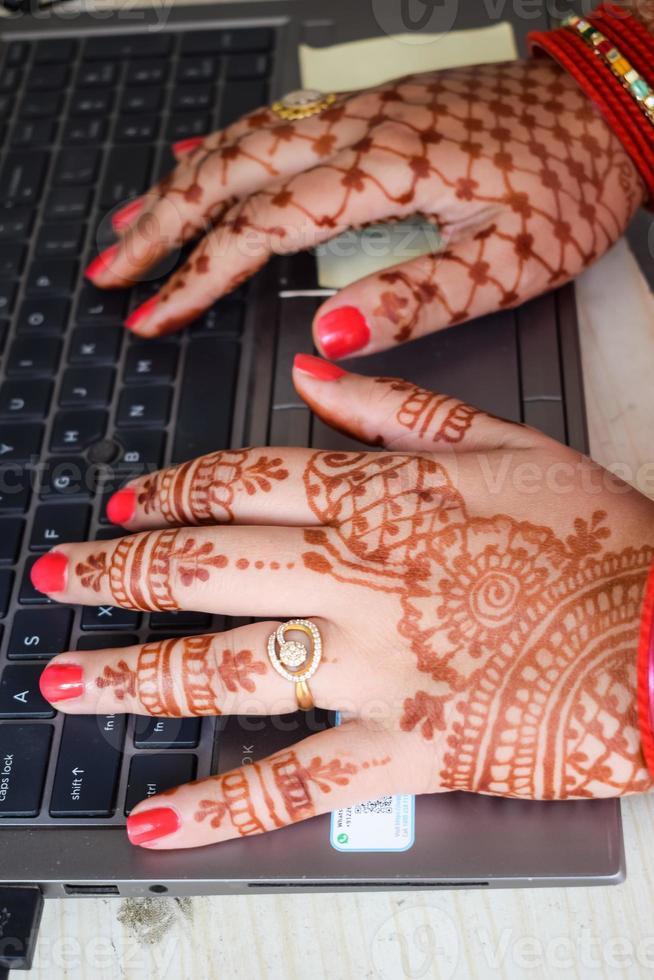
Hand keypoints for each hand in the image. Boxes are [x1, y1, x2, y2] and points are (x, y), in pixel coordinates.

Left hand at [33, 355, 652, 848]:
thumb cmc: (594, 536)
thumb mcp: (505, 440)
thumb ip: (400, 404)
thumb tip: (316, 372)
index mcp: (377, 500)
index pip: (240, 483)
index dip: (170, 490)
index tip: (125, 503)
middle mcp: (354, 579)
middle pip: (205, 568)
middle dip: (117, 573)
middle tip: (56, 579)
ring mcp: (371, 666)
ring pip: (224, 669)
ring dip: (134, 675)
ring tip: (64, 681)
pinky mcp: (402, 746)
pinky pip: (295, 783)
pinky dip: (221, 807)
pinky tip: (156, 818)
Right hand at [88, 59, 644, 355]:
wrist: (611, 108)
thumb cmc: (570, 184)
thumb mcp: (505, 263)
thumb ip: (413, 300)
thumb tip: (327, 336)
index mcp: (382, 176)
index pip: (260, 231)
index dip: (197, 277)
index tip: (152, 314)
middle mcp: (359, 135)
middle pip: (229, 174)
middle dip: (160, 225)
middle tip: (109, 265)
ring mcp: (365, 114)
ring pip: (245, 139)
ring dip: (180, 182)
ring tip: (132, 217)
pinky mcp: (378, 110)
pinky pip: (282, 118)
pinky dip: (229, 140)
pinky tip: (201, 153)